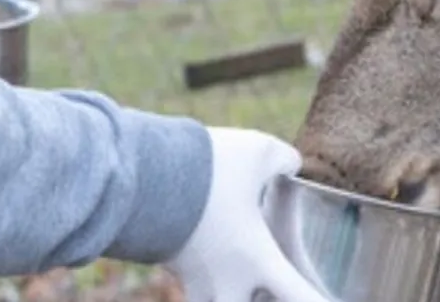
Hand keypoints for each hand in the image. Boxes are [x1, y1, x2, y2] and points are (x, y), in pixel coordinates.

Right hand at [164, 128, 334, 301]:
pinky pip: (191, 284)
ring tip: (235, 285)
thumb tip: (292, 163)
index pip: (300, 297)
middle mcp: (226, 281)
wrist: (140, 174)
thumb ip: (283, 159)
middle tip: (270, 291)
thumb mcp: (257, 151)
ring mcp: (193, 278)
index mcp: (257, 261)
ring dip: (223, 297)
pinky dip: (202, 280)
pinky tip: (208, 261)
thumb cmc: (205, 168)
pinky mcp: (168, 264)